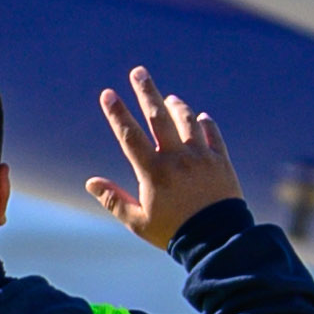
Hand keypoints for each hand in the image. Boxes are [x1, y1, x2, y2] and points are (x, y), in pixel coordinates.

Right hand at [85, 69, 248, 245]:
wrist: (219, 241)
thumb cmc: (174, 233)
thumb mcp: (138, 221)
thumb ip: (114, 199)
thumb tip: (90, 182)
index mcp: (154, 171)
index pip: (130, 136)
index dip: (117, 113)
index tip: (108, 93)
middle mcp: (178, 158)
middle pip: (159, 117)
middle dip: (146, 92)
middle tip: (138, 72)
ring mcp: (202, 157)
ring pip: (188, 121)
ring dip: (177, 106)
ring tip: (169, 97)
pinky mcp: (222, 162)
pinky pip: (213, 135)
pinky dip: (205, 124)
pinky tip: (201, 118)